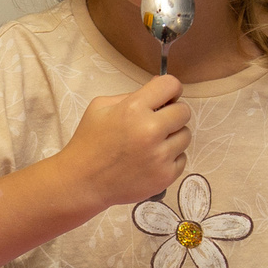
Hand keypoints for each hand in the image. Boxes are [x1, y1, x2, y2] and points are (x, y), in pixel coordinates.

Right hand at [60, 73, 191, 208]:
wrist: (82, 182)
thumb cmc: (89, 142)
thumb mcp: (100, 107)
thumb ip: (131, 95)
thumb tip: (160, 88)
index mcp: (134, 109)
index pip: (172, 85)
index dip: (170, 90)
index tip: (165, 98)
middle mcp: (151, 130)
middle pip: (184, 111)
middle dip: (173, 113)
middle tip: (157, 122)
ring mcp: (160, 156)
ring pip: (185, 135)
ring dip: (173, 137)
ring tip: (152, 143)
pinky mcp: (165, 176)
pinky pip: (182, 158)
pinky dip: (170, 158)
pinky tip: (152, 160)